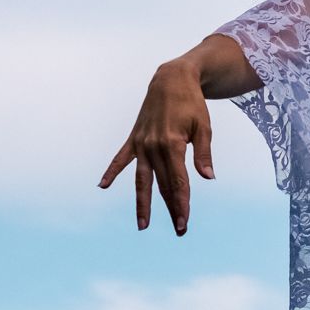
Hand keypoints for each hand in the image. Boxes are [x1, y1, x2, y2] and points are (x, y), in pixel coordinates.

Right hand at [100, 59, 214, 234]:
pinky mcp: (134, 139)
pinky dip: (112, 172)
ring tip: (142, 225)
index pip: (178, 182)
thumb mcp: (204, 127)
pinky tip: (102, 186)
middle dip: (171, 208)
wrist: (171, 79)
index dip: (182, 203)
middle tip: (180, 230)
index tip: (184, 222)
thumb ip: (203, 154)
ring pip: (141, 179)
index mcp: (173, 144)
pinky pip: (120, 159)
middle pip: (162, 185)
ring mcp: (141, 143)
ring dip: (142, 203)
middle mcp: (153, 146)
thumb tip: (207, 178)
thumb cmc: (192, 103)